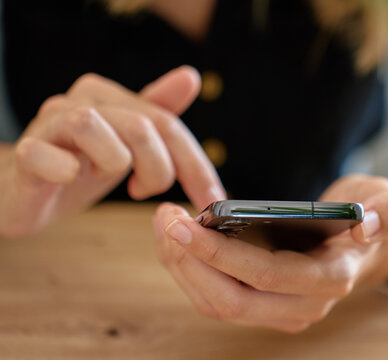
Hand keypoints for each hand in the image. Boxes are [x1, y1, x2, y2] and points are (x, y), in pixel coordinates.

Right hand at [0, 66, 225, 237]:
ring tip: (105, 177)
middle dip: (158, 171)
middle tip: (145, 190)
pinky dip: (65, 171)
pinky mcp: (25, 152)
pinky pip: (45, 155)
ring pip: (94, 126)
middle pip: (142, 127)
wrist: (27, 187)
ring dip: (113, 164)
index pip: (167, 124)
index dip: (196, 165)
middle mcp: (82, 101)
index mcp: (112, 98)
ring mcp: (50, 124)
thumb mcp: (129, 142)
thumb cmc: (82, 164)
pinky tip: (70, 178)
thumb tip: (190, 76)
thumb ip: (158, 113)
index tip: (210, 198)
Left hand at [152, 175, 387, 332]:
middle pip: (232, 299)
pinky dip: (192, 271)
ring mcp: (282, 310)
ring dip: (183, 268)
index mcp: (331, 277)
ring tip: (164, 226)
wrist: (363, 243)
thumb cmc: (369, 217)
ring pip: (218, 304)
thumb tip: (367, 226)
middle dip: (190, 261)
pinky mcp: (264, 305)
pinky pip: (218, 298)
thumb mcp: (387, 202)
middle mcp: (304, 305)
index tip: (184, 223)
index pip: (267, 275)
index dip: (221, 252)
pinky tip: (178, 241)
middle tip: (164, 220)